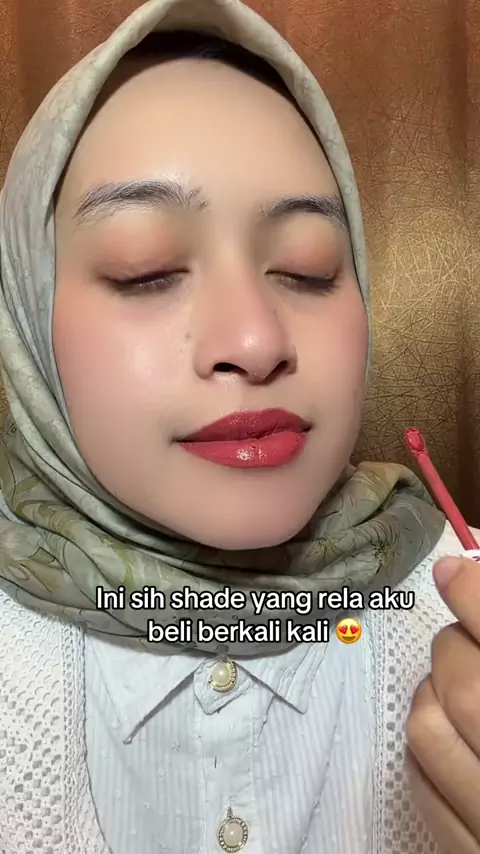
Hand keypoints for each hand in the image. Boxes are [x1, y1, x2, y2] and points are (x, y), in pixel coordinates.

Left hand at [406, 555, 479, 852]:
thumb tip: (474, 580)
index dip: (479, 598)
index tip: (455, 569)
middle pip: (466, 687)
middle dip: (455, 645)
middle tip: (466, 636)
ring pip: (429, 732)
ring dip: (430, 691)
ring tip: (454, 683)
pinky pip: (421, 786)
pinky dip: (423, 746)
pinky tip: (446, 734)